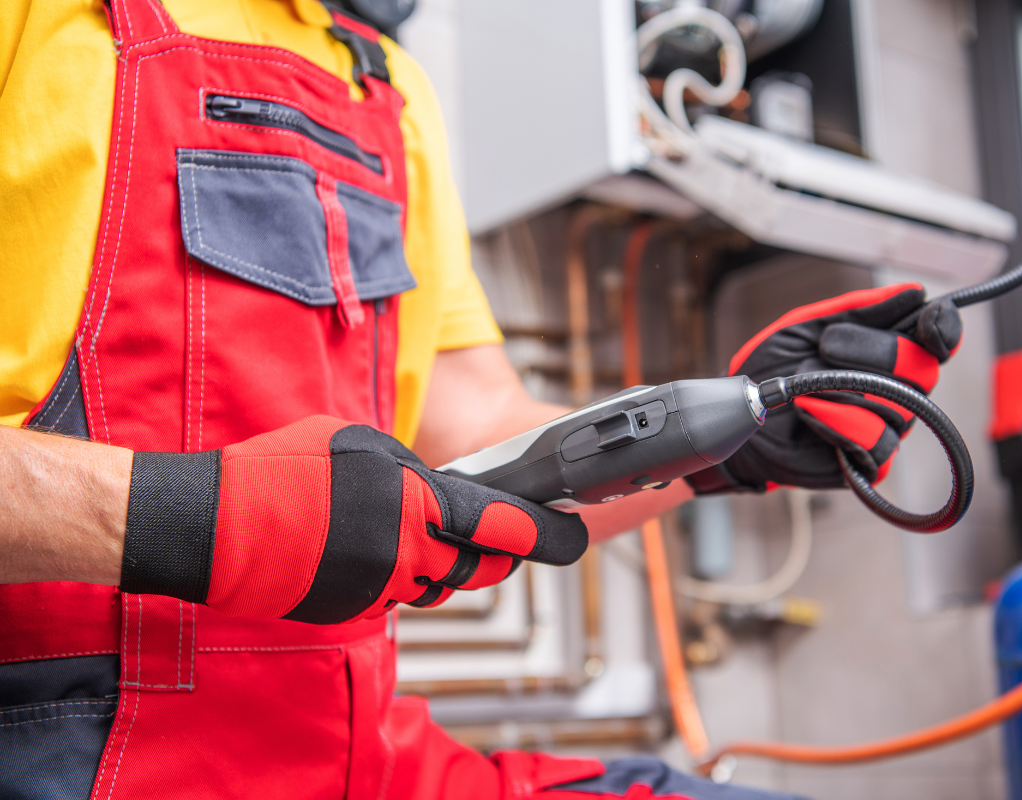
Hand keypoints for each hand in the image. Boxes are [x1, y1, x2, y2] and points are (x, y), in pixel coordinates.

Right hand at [119, 416, 587, 622]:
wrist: (213, 526)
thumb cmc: (281, 472)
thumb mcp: (360, 443)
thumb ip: (413, 471)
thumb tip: (441, 490)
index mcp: (418, 502)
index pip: (507, 527)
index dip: (547, 535)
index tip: (572, 535)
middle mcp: (409, 553)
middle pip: (481, 567)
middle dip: (497, 554)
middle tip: (498, 536)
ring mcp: (381, 588)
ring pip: (439, 583)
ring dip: (439, 561)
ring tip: (403, 529)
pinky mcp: (355, 611)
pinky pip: (396, 596)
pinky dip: (394, 575)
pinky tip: (360, 547)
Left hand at [685, 283, 961, 492]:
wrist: (743, 416)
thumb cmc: (775, 370)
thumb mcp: (808, 326)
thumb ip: (857, 309)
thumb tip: (912, 292)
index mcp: (889, 351)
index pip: (938, 338)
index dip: (943, 327)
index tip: (930, 317)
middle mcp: (897, 390)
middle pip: (923, 369)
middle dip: (873, 352)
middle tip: (826, 347)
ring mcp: (887, 427)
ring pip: (896, 407)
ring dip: (841, 390)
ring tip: (804, 386)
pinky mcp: (869, 462)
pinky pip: (876, 442)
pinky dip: (836, 422)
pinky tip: (809, 413)